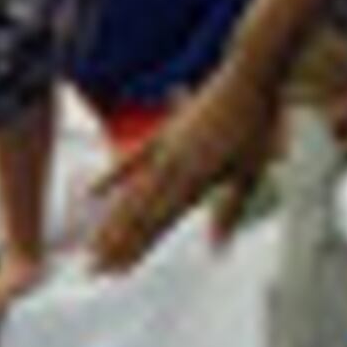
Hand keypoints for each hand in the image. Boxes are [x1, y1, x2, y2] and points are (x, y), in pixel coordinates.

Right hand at [86, 43, 293, 276]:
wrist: (248, 75)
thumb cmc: (256, 124)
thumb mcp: (250, 171)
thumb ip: (229, 212)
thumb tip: (216, 251)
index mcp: (194, 180)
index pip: (158, 224)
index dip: (135, 250)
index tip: (115, 272)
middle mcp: (173, 168)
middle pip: (137, 215)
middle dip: (114, 245)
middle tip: (92, 270)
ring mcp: (164, 150)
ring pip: (130, 194)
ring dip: (110, 223)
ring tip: (90, 247)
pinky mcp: (162, 134)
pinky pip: (132, 160)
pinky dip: (111, 177)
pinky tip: (91, 194)